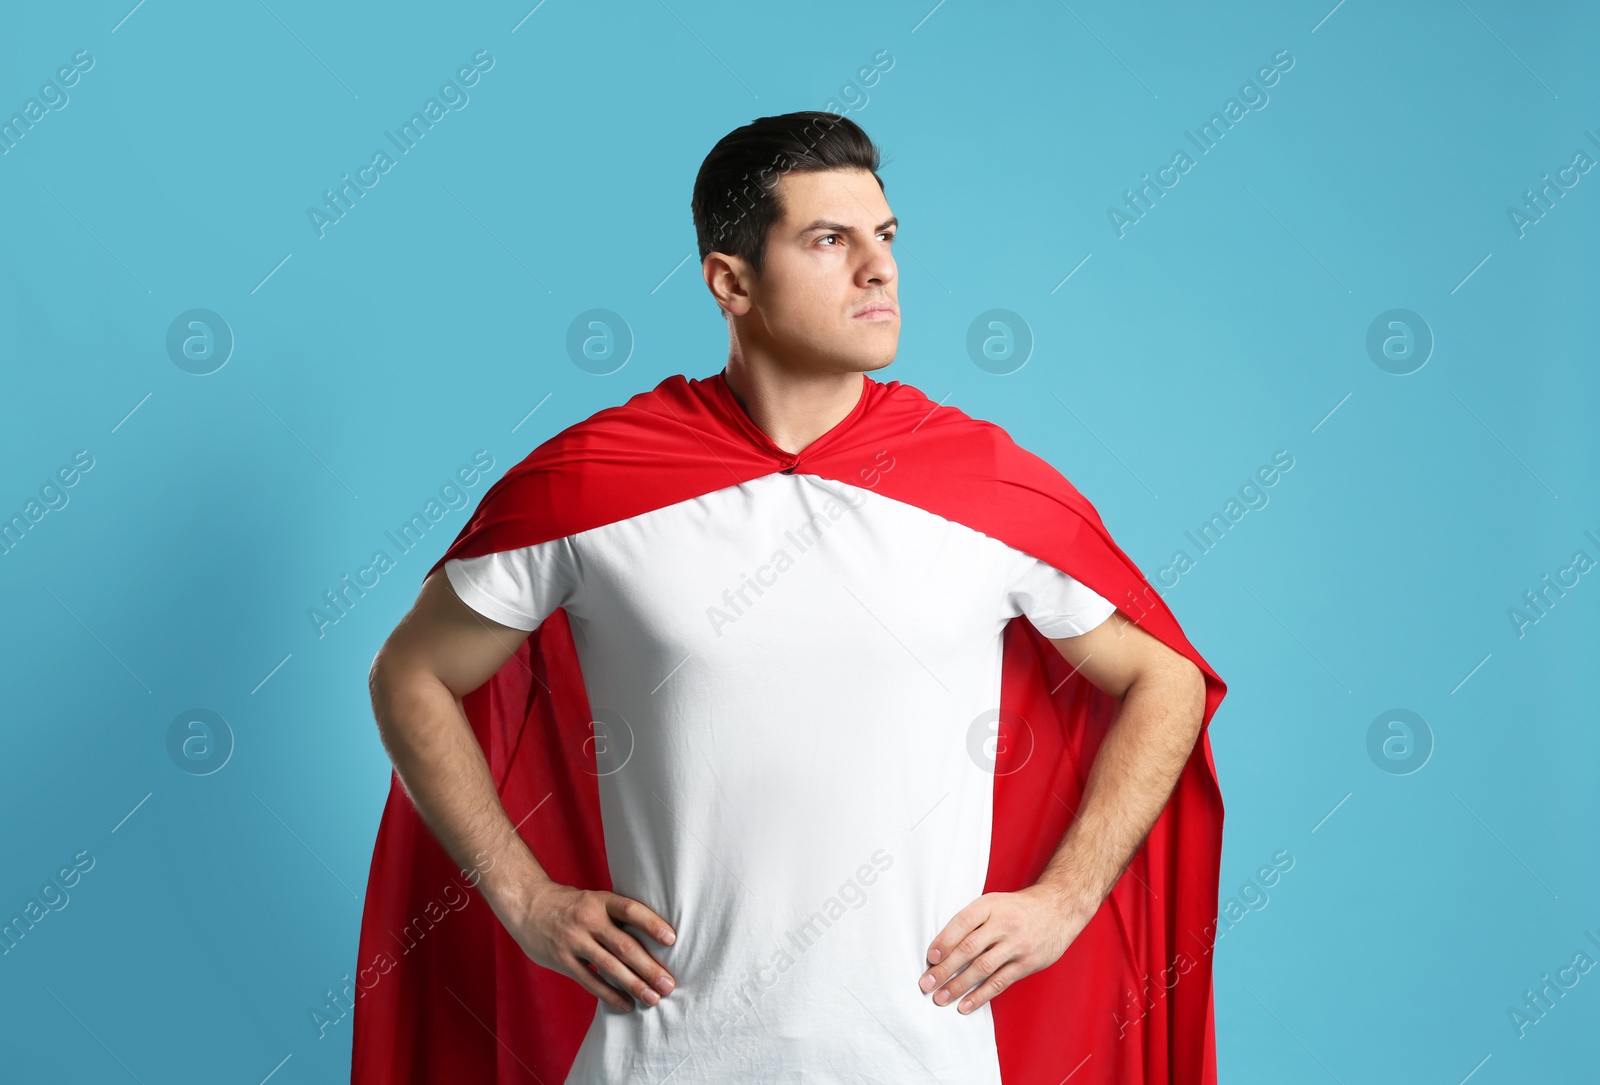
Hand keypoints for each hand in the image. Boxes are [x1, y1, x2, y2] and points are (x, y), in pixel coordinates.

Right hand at [503, 879, 678, 1012]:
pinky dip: (609, 994)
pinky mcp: (562, 960)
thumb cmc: (571, 904)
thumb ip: (617, 915)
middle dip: (649, 967)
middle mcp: (588, 920)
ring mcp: (574, 941)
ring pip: (609, 966)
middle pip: (624, 945)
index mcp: (600, 900)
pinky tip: (626, 1004)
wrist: (527, 905)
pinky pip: (590, 981)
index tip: (672, 940)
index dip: (652, 924)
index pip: (631, 910)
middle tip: (669, 984)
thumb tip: (654, 937)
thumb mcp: (594, 899)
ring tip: (653, 999)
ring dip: (634, 984)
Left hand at [918, 884, 1092, 1013]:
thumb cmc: (1017, 908)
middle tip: (926, 984)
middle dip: (944, 969)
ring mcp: (1017, 944)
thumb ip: (972, 921)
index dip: (944, 941)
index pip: (962, 923)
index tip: (930, 958)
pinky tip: (965, 1005)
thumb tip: (941, 949)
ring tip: (941, 998)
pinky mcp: (1028, 963)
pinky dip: (980, 996)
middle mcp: (1003, 924)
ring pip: (982, 968)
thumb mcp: (993, 903)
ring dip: (958, 986)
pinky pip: (1000, 982)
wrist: (1059, 909)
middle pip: (969, 949)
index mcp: (990, 905)